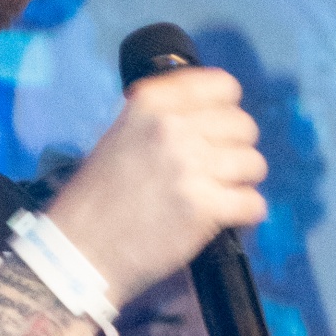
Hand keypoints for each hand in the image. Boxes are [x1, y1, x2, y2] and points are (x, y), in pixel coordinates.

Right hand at [51, 63, 268, 309]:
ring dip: (242, 182)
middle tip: (219, 171)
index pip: (221, 86)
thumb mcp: (122, 135)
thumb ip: (164, 120)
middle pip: (243, 126)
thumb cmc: (99, 197)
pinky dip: (246, 213)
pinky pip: (253, 203)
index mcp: (151, 103)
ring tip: (221, 195)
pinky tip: (227, 217)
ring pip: (254, 164)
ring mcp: (190, 166)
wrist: (82, 250)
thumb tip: (210, 117)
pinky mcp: (204, 207)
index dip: (228, 109)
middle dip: (237, 149)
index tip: (218, 130)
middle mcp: (173, 127)